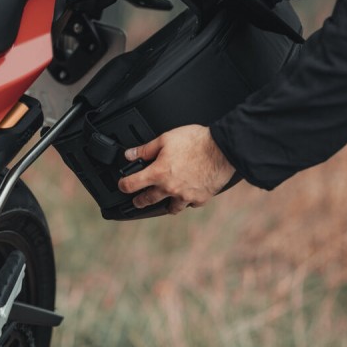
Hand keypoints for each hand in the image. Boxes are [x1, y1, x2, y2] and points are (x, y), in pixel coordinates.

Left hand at [117, 125, 234, 214]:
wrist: (223, 149)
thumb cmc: (197, 141)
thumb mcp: (166, 139)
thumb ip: (146, 149)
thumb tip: (130, 154)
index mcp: (158, 173)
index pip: (132, 184)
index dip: (123, 185)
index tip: (122, 185)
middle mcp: (170, 188)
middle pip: (148, 200)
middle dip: (140, 201)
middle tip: (137, 201)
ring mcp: (186, 196)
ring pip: (170, 208)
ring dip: (165, 205)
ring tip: (163, 202)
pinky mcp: (201, 198)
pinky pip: (190, 204)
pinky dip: (187, 201)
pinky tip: (187, 195)